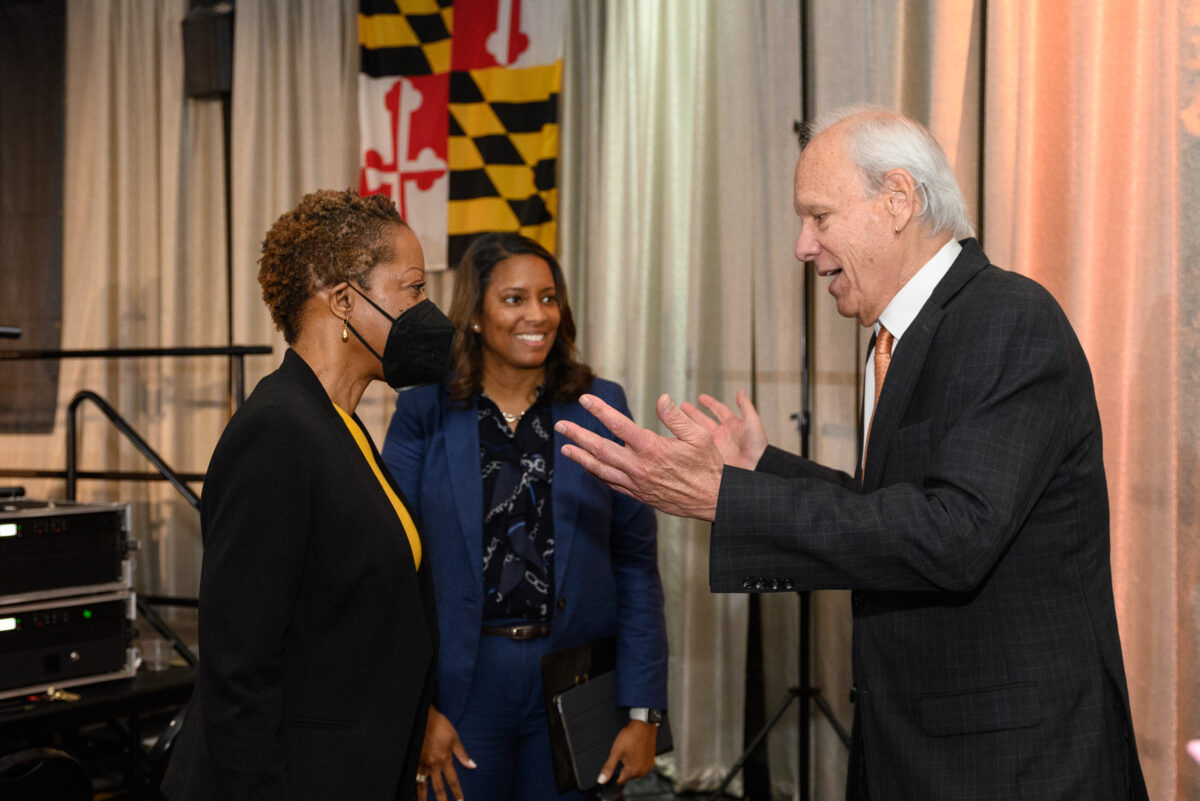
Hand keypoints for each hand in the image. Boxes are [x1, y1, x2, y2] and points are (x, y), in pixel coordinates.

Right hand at [416, 706, 474, 800]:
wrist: (424, 716)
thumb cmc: (440, 725)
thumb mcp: (454, 738)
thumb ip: (462, 754)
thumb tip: (472, 766)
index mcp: (445, 758)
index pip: (452, 780)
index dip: (457, 792)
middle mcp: (433, 764)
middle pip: (438, 787)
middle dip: (442, 800)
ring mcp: (420, 762)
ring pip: (421, 785)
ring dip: (423, 797)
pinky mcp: (412, 758)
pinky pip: (412, 775)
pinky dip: (412, 784)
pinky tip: (411, 791)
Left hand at [556, 393, 723, 520]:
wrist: (713, 501)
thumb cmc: (709, 466)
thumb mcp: (700, 436)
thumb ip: (676, 418)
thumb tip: (662, 399)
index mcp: (653, 449)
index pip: (620, 426)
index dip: (600, 411)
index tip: (585, 400)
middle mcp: (640, 466)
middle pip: (601, 449)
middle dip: (578, 436)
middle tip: (561, 426)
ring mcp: (637, 483)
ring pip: (601, 469)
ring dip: (581, 457)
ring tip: (565, 449)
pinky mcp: (639, 494)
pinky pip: (612, 484)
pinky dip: (597, 474)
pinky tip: (588, 467)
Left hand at [596, 720, 657, 786]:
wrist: (643, 726)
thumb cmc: (630, 737)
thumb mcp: (615, 752)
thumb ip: (608, 768)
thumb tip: (601, 780)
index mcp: (632, 771)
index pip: (620, 781)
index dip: (615, 774)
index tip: (616, 762)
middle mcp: (642, 772)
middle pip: (628, 776)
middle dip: (624, 767)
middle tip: (624, 753)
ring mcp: (648, 767)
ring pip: (635, 771)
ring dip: (631, 764)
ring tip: (631, 751)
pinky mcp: (652, 761)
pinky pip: (642, 766)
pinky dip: (638, 761)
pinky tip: (636, 751)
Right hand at [679, 390, 767, 469]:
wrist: (755, 469)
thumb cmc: (758, 447)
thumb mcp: (753, 423)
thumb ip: (746, 406)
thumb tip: (741, 392)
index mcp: (732, 425)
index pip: (719, 410)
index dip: (710, 403)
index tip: (701, 397)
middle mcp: (722, 435)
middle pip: (704, 420)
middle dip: (693, 413)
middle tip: (682, 406)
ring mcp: (716, 446)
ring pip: (698, 433)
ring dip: (688, 426)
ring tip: (676, 420)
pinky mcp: (712, 457)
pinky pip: (698, 448)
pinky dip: (689, 444)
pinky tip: (679, 440)